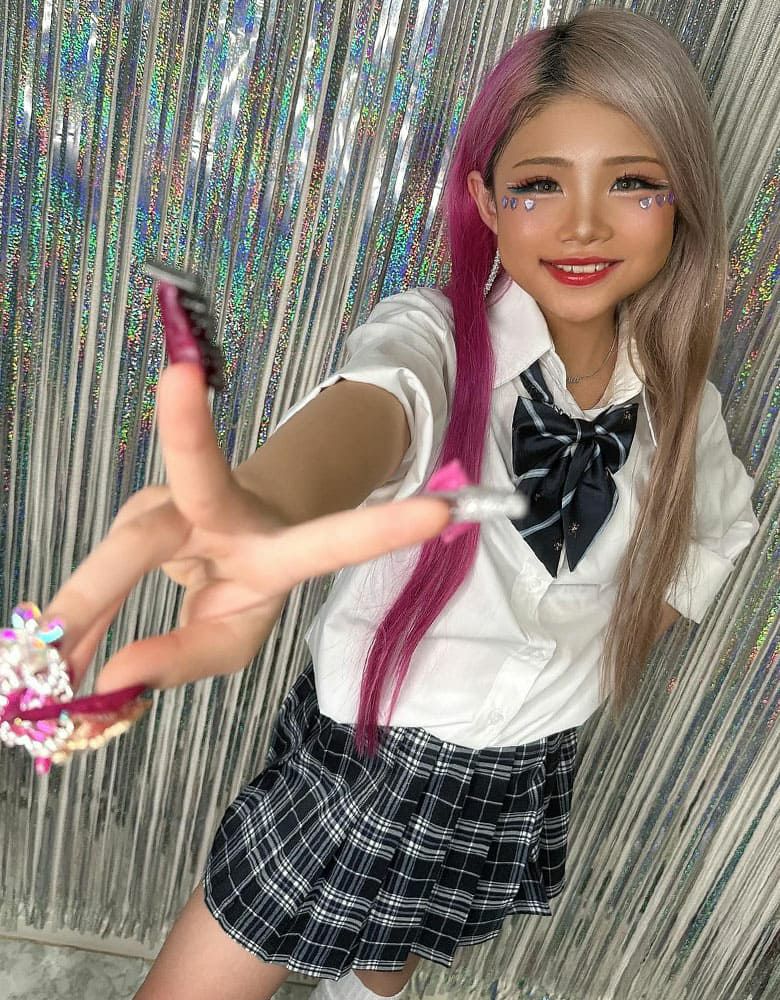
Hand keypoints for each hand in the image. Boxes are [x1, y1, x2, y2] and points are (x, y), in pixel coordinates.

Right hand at [39, 361, 450, 694]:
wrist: (214, 534)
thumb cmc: (240, 586)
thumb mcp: (232, 637)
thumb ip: (184, 660)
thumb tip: (112, 681)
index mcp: (280, 546)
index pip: (335, 539)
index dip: (383, 529)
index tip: (443, 511)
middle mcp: (226, 509)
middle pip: (201, 487)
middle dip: (182, 448)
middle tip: (175, 392)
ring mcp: (176, 500)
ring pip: (128, 546)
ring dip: (87, 604)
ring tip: (48, 657)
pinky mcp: (139, 506)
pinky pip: (97, 574)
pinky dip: (72, 616)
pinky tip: (47, 647)